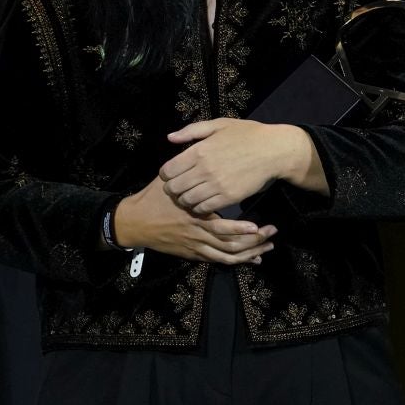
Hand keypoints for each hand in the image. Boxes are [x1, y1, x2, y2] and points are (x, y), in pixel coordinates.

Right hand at [113, 176, 276, 264]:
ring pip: (226, 256)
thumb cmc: (151, 198)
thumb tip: (196, 144)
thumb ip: (183, 163)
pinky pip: (217, 260)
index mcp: (193, 215)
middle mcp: (196, 233)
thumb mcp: (166, 178)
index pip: (223, 227)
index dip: (243, 229)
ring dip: (249, 253)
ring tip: (267, 247)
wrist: (133, 223)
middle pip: (230, 245)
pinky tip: (252, 258)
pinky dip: (236, 261)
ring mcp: (194, 245)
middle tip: (271, 234)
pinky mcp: (192, 253)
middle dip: (253, 242)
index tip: (260, 224)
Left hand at [159, 119, 309, 213]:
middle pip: (174, 188)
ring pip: (187, 200)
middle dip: (172, 189)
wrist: (274, 151)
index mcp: (199, 150)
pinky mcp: (229, 197)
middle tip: (178, 188)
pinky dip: (200, 207)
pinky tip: (203, 202)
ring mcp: (216, 185)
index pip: (168, 170)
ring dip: (185, 199)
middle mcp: (204, 169)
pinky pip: (204, 208)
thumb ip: (192, 131)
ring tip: (190, 195)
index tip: (172, 175)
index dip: (166, 174)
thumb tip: (170, 138)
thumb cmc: (247, 134)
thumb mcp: (219, 125)